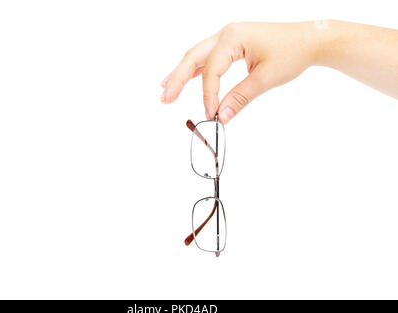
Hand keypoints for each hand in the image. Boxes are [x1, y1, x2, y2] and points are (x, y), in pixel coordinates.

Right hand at [160, 21, 319, 122]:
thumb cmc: (292, 53)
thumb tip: (221, 117)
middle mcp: (226, 34)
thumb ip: (240, 98)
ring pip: (198, 56)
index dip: (208, 95)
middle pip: (193, 58)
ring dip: (182, 73)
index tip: (211, 114)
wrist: (310, 39)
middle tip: (164, 99)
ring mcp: (229, 37)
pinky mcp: (233, 43)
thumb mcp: (265, 79)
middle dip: (177, 79)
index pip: (210, 71)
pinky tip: (186, 78)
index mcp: (232, 38)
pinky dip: (196, 69)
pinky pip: (209, 56)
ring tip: (166, 89)